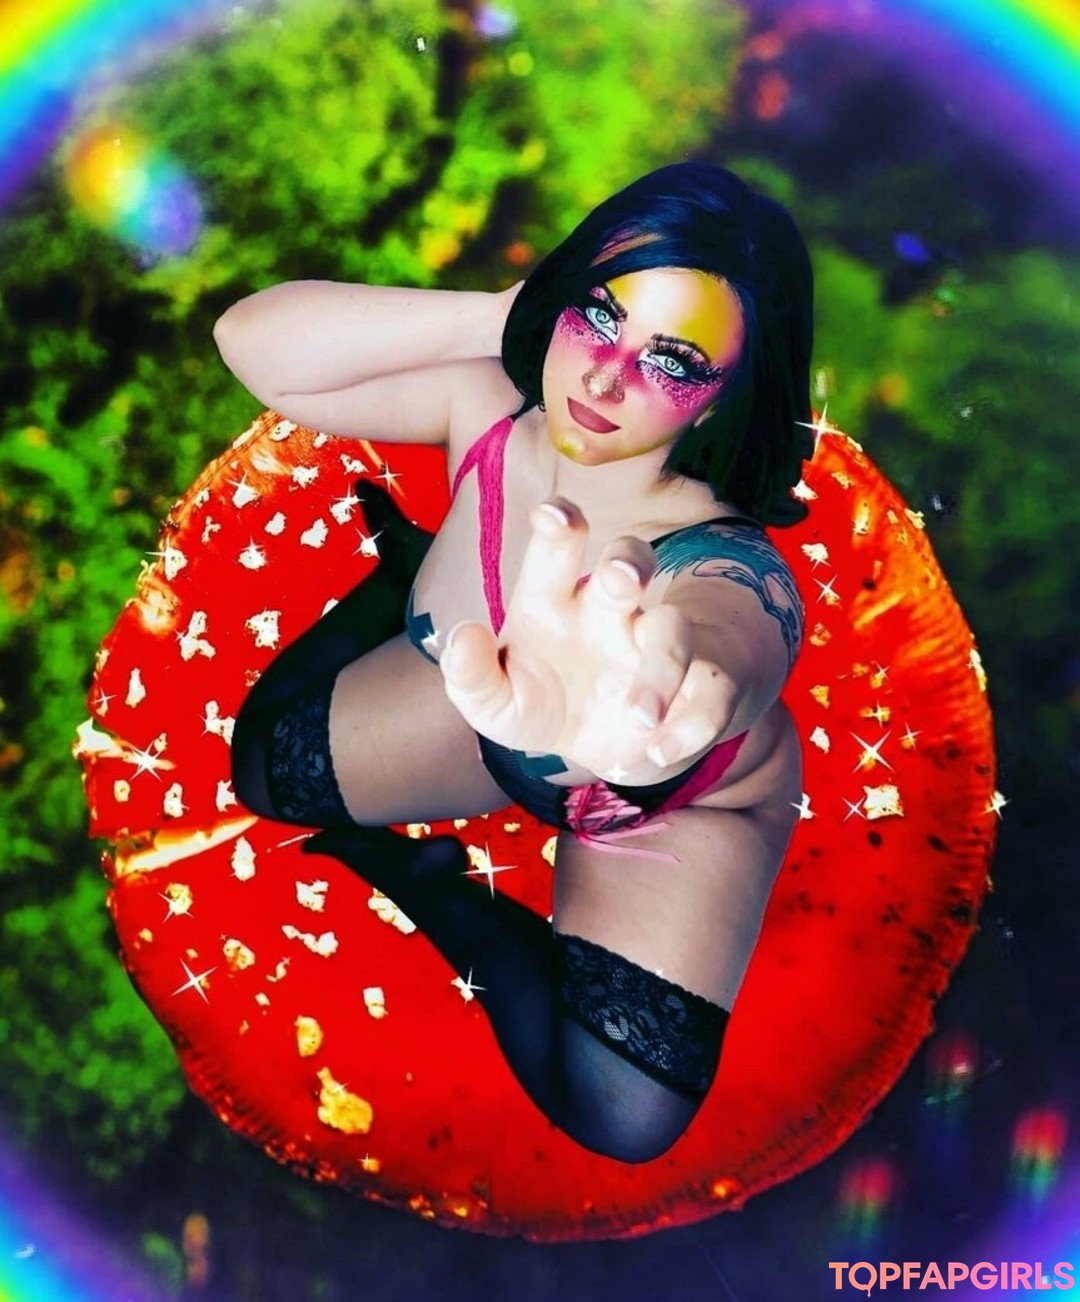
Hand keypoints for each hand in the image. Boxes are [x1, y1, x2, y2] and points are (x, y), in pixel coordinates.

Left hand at [439, 499, 737, 780]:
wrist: (605, 748)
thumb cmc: (546, 702)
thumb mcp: (498, 704)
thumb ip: (471, 676)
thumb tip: (463, 638)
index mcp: (556, 600)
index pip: (558, 546)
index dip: (560, 524)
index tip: (552, 515)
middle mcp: (611, 612)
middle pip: (628, 562)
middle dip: (628, 563)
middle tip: (622, 579)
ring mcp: (657, 646)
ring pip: (674, 630)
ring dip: (662, 668)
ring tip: (640, 716)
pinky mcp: (698, 687)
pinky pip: (709, 694)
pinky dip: (691, 724)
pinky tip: (661, 752)